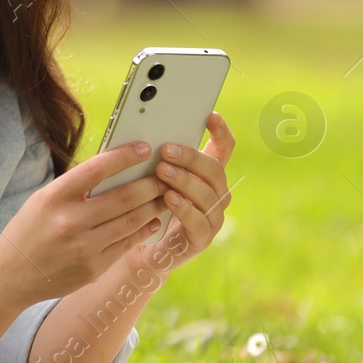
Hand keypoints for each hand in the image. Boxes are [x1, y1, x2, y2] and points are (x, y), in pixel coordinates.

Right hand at [0, 140, 169, 305]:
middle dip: (151, 184)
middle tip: (167, 174)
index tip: (144, 147)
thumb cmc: (30, 230)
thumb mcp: (43, 200)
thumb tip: (115, 169)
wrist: (11, 274)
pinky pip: (127, 244)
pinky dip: (144, 230)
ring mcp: (84, 247)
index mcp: (54, 197)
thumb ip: (75, 188)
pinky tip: (153, 220)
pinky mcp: (94, 268)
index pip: (96, 169)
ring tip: (166, 195)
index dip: (124, 156)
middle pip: (124, 197)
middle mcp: (70, 221)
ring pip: (131, 221)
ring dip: (154, 206)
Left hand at [127, 111, 234, 276]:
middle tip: (166, 150)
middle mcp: (215, 194)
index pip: (223, 149)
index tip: (209, 115)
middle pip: (214, 169)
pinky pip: (199, 222)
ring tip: (163, 171)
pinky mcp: (202, 239)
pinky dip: (184, 208)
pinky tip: (169, 198)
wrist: (139, 248)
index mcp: (205, 175)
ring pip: (208, 195)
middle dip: (190, 157)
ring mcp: (212, 217)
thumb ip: (154, 158)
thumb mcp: (148, 177)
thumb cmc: (143, 205)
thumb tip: (142, 132)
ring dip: (185, 180)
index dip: (220, 131)